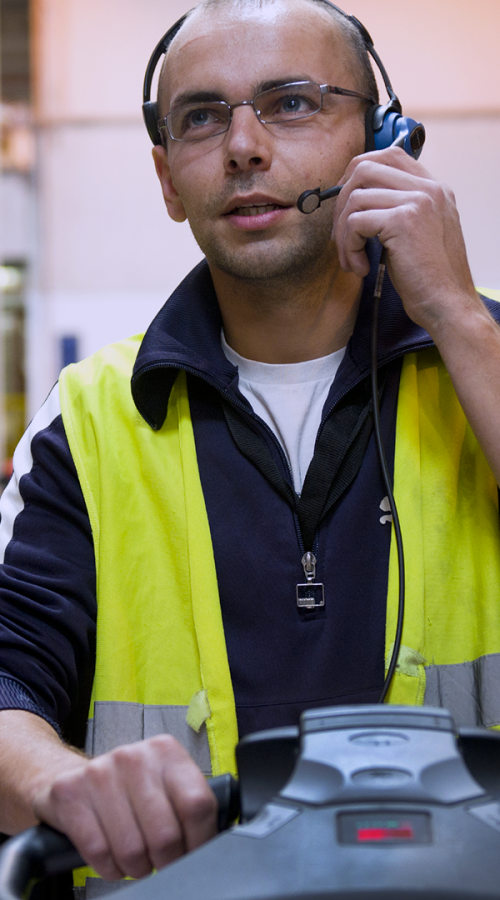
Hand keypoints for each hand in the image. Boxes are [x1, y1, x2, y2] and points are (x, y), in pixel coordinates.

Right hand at [32, 735, 217, 880]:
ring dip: (137, 867)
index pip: (197, 805)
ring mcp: (100, 773)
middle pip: (166, 835)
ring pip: (132, 850)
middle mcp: (134, 756)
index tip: (193, 854)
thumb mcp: (163, 784)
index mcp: (166, 752)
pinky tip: (111, 856)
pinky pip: (98, 853)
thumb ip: (188, 805)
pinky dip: (109, 868)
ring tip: (136, 857)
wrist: (70, 776)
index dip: (199, 841)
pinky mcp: (70, 793)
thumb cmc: (128, 789)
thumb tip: (215, 845)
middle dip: (166, 862)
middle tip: (161, 861)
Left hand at [332, 147, 478, 337]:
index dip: (357, 173)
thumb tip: (355, 202)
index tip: (346, 203)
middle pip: (365, 167)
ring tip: (351, 259)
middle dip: (341, 201)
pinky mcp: (403, 221)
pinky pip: (355, 222)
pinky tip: (361, 267)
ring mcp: (417, 201)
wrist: (448, 304)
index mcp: (434, 189)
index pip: (389, 154)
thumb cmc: (429, 278)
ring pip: (355, 197)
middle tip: (340, 235)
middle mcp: (429, 188)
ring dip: (342, 232)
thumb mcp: (419, 234)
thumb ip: (399, 210)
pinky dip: (348, 247)